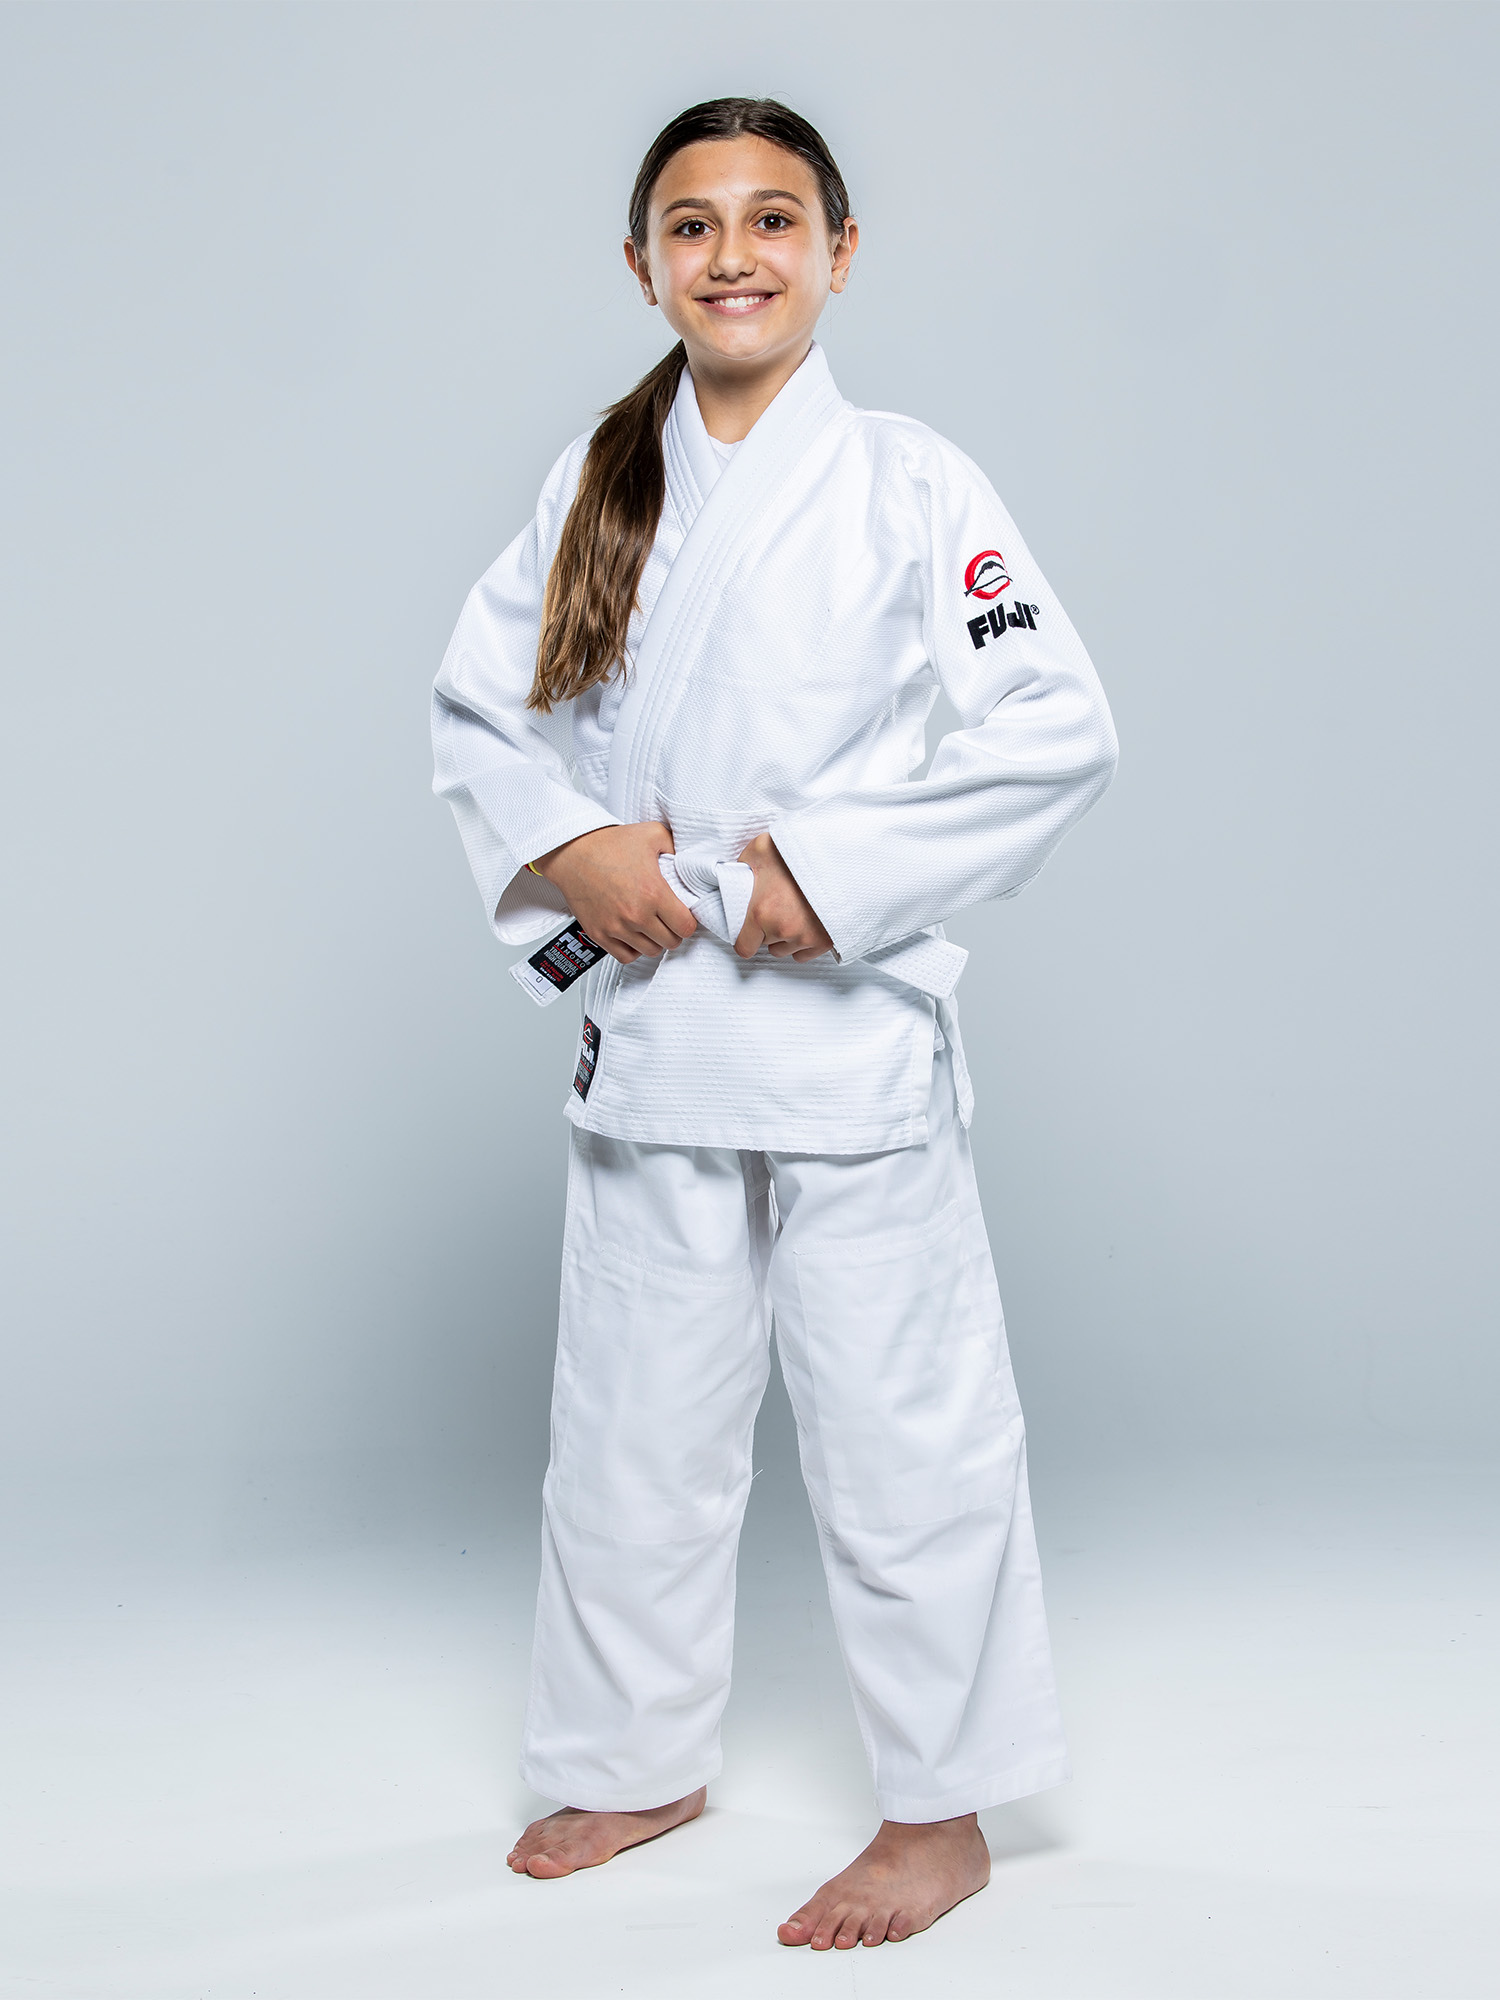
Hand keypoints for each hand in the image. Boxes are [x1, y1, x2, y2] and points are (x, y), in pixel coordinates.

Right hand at [532, 822, 696, 964]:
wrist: (572, 851)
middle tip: (669, 920)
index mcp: (653, 892)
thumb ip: (677, 846)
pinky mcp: (599, 933)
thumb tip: (690, 859)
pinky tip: (634, 935)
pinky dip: (633, 950)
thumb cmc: (608, 843)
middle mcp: (636, 914)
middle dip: (673, 932)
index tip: (683, 915)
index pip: (685, 927)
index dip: (688, 922)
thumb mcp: (652, 834)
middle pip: (670, 942)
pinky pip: (625, 956)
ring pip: (649, 951)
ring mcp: (616, 927)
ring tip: (652, 926)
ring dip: (654, 941)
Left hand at [733, 833, 833, 961]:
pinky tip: (806, 922)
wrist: (838, 855)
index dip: (745, 937)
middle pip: (766, 944)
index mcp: (760, 912)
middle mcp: (782, 929)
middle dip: (768, 930)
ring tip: (793, 912)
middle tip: (777, 907)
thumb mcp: (760, 848)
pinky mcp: (825, 940)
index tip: (749, 929)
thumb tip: (736, 876)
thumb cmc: (800, 851)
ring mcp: (805, 937)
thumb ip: (742, 866)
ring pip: (786, 949)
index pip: (744, 946)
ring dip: (786, 936)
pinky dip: (803, 942)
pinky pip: (805, 954)